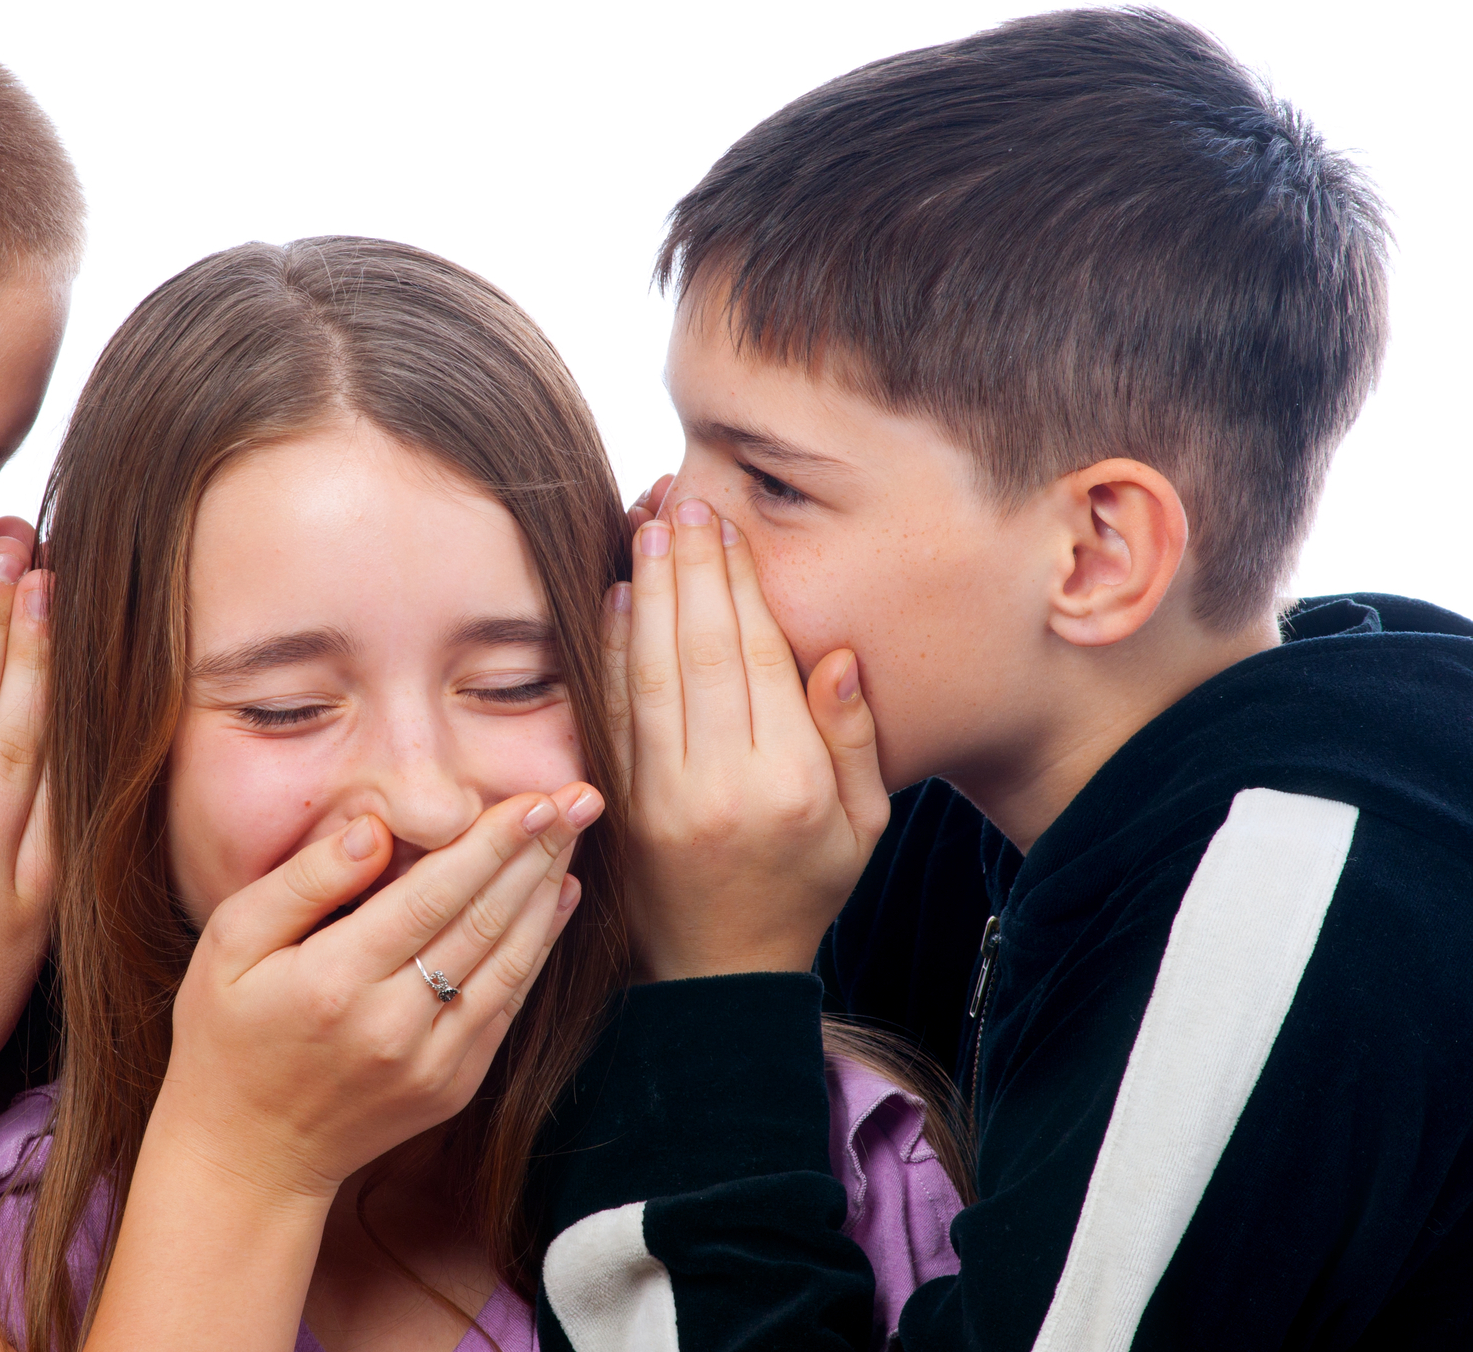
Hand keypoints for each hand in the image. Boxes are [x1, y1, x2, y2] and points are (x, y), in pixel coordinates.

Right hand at [151, 786, 600, 1201]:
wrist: (247, 1156)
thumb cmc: (226, 1034)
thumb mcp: (229, 944)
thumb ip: (303, 882)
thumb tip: (375, 831)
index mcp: (335, 981)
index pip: (434, 895)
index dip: (492, 843)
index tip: (536, 796)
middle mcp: (393, 1025)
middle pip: (485, 921)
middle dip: (538, 851)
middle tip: (581, 796)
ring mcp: (431, 1063)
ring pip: (511, 962)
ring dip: (548, 891)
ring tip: (574, 832)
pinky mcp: (453, 1085)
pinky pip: (509, 1004)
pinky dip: (540, 947)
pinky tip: (556, 899)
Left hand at [609, 495, 888, 979]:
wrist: (718, 971)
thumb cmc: (804, 888)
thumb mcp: (862, 825)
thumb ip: (852, 739)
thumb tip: (837, 653)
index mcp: (788, 785)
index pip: (757, 661)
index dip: (739, 585)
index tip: (727, 525)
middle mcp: (720, 785)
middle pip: (698, 652)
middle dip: (688, 568)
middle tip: (678, 500)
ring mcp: (660, 796)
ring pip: (647, 672)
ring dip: (644, 592)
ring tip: (644, 526)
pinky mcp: (619, 803)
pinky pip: (612, 711)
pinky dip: (610, 649)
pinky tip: (614, 597)